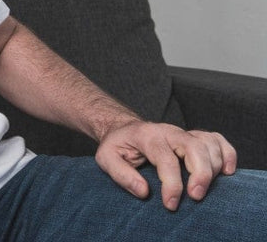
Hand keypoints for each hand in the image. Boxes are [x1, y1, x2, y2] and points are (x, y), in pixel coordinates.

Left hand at [95, 120, 236, 209]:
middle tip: (196, 197)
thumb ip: (121, 175)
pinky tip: (226, 171)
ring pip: (208, 144)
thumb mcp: (106, 159)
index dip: (172, 184)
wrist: (123, 129)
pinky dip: (227, 154)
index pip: (165, 159)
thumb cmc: (117, 146)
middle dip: (200, 175)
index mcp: (147, 136)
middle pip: (194, 148)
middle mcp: (169, 131)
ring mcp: (184, 132)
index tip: (171, 204)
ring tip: (203, 189)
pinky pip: (217, 139)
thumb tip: (144, 192)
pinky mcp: (194, 136)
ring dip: (213, 168)